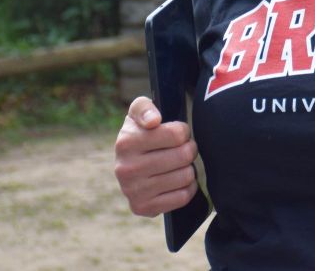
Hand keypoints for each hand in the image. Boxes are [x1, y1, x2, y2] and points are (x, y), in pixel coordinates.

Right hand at [113, 96, 199, 217]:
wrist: (131, 164)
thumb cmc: (142, 132)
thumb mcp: (139, 112)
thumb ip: (145, 107)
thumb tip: (153, 121)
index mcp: (126, 142)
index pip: (177, 134)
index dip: (183, 132)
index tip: (178, 133)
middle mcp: (125, 169)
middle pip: (184, 155)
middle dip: (189, 150)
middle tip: (183, 149)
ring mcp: (133, 191)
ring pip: (186, 176)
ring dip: (189, 169)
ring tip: (179, 165)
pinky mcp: (143, 208)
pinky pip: (183, 197)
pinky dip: (187, 188)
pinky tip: (177, 181)